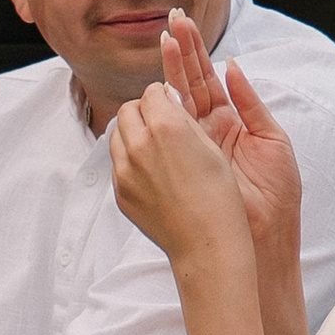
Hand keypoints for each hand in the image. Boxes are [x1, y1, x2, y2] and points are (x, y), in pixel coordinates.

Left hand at [110, 79, 250, 264]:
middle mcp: (140, 146)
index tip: (170, 102)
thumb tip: (168, 101)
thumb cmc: (217, 196)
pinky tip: (152, 171)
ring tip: (153, 145)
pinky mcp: (121, 192)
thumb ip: (183, 119)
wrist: (205, 242)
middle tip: (159, 121)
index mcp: (166, 128)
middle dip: (143, 110)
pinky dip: (129, 159)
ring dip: (132, 132)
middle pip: (128, 109)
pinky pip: (117, 163)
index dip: (162, 95)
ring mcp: (126, 171)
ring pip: (117, 134)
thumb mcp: (209, 146)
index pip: (151, 92)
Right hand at [160, 10, 304, 264]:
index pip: (210, 80)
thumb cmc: (278, 195)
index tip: (185, 26)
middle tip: (171, 21)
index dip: (198, 53)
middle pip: (190, 84)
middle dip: (180, 52)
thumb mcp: (272, 139)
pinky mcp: (188, 163)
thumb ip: (251, 103)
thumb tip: (232, 67)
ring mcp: (196, 145)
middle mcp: (210, 131)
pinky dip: (168, 108)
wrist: (267, 238)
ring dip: (171, 70)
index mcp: (233, 123)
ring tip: (165, 39)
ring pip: (180, 101)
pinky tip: (165, 82)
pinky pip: (175, 132)